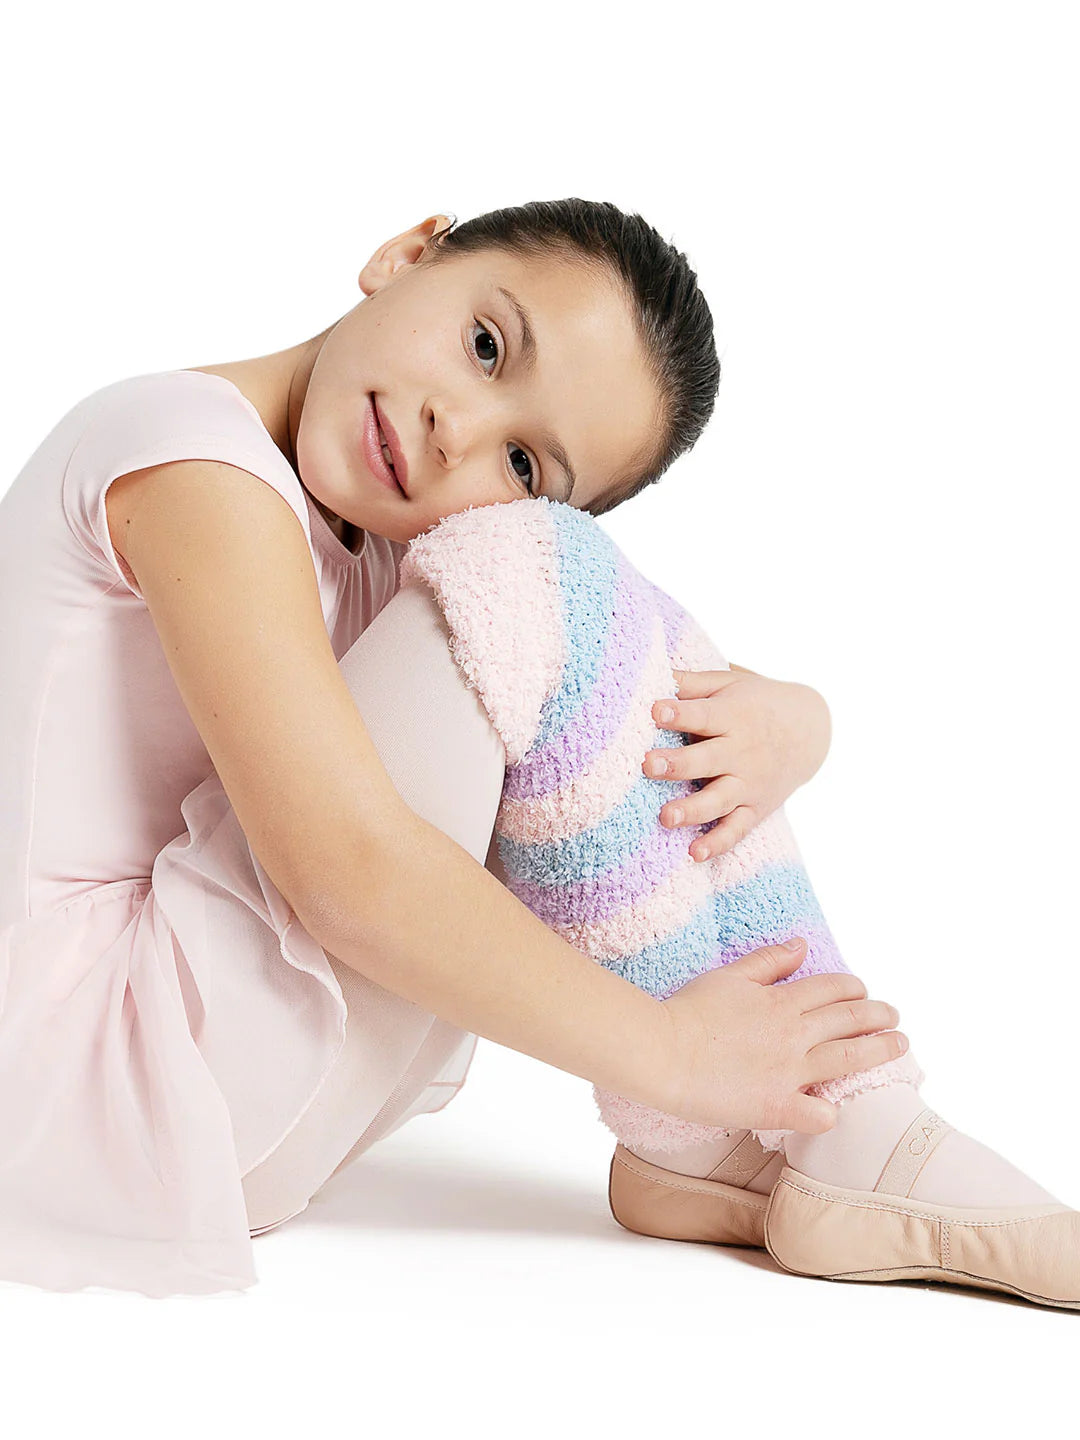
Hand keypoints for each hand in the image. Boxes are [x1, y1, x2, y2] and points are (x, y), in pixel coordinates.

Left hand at [643, 666, 831, 862]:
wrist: (811, 730)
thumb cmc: (757, 702)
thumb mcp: (731, 683)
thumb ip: (694, 682)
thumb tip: (654, 669)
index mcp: (734, 716)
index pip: (704, 715)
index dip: (679, 712)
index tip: (655, 710)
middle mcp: (742, 752)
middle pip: (707, 759)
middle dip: (678, 763)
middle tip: (648, 765)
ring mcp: (749, 783)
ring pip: (719, 799)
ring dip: (692, 809)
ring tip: (665, 817)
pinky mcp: (755, 808)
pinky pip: (736, 829)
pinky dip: (718, 843)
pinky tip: (694, 854)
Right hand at [657, 937, 907, 1134]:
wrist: (661, 1053)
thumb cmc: (688, 1012)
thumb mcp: (729, 975)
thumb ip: (769, 961)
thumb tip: (802, 945)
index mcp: (781, 1002)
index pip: (832, 989)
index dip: (853, 989)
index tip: (863, 992)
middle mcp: (793, 1034)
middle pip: (851, 1020)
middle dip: (879, 1016)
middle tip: (895, 1017)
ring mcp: (789, 1072)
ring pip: (849, 1060)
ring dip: (879, 1051)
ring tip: (899, 1046)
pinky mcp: (776, 1107)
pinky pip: (818, 1114)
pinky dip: (830, 1112)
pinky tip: (831, 1109)